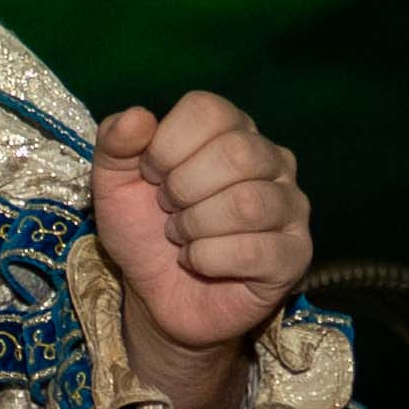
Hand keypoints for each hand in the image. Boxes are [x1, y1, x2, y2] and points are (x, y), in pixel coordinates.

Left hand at [91, 93, 312, 408]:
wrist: (158, 298)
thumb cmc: (145, 231)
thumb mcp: (113, 184)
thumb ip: (115, 143)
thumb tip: (137, 117)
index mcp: (233, 130)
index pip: (209, 110)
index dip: (165, 145)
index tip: (151, 174)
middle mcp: (273, 160)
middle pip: (236, 152)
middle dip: (182, 188)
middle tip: (168, 210)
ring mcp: (290, 207)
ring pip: (248, 203)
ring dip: (195, 225)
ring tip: (182, 237)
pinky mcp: (294, 254)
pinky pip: (254, 250)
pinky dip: (208, 259)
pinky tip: (198, 261)